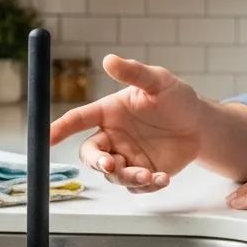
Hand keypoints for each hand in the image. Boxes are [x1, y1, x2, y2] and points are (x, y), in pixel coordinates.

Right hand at [49, 55, 201, 192]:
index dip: (60, 128)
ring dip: (127, 177)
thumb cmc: (176, 99)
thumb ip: (133, 73)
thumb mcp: (157, 81)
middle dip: (96, 162)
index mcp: (109, 113)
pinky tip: (163, 178)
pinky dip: (147, 186)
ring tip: (149, 175)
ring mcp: (127, 157)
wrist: (200, 125)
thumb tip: (108, 59)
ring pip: (113, 175)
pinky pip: (136, 187)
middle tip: (110, 165)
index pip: (78, 120)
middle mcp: (113, 137)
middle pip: (90, 154)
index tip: (47, 138)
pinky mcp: (142, 174)